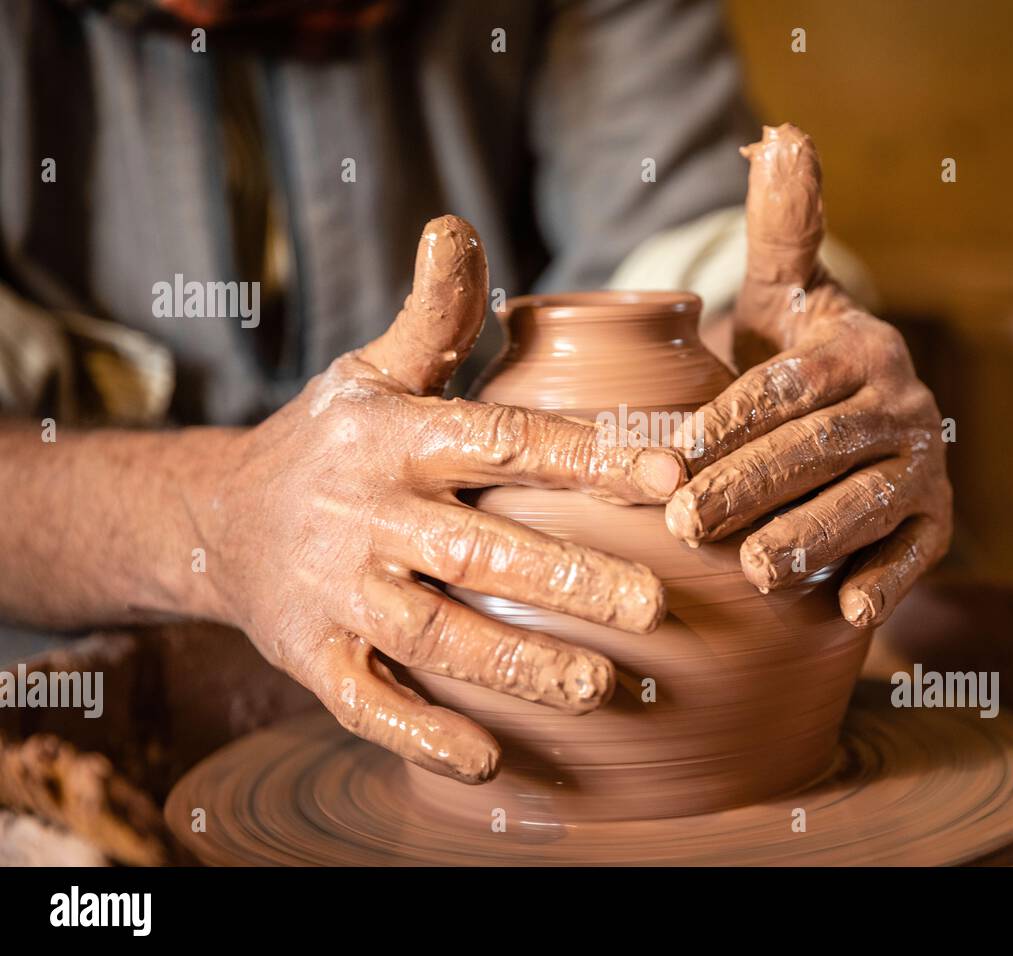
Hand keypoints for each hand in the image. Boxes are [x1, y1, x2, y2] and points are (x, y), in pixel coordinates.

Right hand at [197, 217, 684, 783]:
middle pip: (478, 550)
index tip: (671, 474)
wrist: (216, 520)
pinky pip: (368, 704)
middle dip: (569, 579)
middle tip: (655, 607)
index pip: (503, 442)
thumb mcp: (373, 370)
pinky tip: (492, 763)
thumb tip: (458, 224)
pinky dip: (423, 734)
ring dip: (519, 665)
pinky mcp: (311, 657)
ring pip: (435, 635)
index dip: (587, 456)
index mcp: (397, 437)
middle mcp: (367, 515)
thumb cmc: (330, 440)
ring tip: (606, 689)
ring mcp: (337, 593)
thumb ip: (433, 314)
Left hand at [665, 125, 951, 628]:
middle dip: (753, 486)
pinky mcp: (938, 523)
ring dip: (815, 539)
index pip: (789, 386)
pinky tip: (849, 616)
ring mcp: (924, 468)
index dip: (731, 420)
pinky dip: (890, 584)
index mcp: (859, 350)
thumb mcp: (786, 293)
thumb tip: (784, 134)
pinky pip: (919, 555)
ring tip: (756, 572)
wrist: (862, 413)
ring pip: (868, 506)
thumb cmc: (800, 356)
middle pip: (821, 450)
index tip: (671, 454)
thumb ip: (783, 227)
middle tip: (686, 521)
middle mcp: (902, 407)